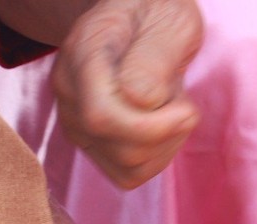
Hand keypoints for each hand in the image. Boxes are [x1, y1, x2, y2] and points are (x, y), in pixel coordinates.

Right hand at [52, 0, 202, 188]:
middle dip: (168, 134)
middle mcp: (69, 92)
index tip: (187, 109)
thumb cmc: (157, 13)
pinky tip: (163, 127)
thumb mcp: (168, 20)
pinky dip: (156, 158)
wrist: (140, 18)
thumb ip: (152, 56)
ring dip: (166, 145)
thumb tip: (138, 99)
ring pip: (127, 167)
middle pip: (120, 149)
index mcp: (83, 54)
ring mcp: (75, 121)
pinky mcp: (91, 143)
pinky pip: (128, 174)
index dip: (152, 127)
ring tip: (169, 107)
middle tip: (183, 101)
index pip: (102, 116)